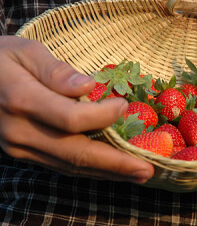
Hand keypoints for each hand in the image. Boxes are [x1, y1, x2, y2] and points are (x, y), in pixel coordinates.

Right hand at [0, 36, 153, 182]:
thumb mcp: (25, 51)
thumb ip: (55, 70)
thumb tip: (88, 87)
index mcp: (21, 99)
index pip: (71, 118)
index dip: (103, 116)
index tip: (125, 106)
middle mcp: (20, 130)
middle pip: (75, 152)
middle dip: (116, 164)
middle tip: (148, 170)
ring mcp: (20, 146)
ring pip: (69, 165)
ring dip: (107, 173)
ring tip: (138, 175)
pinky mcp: (23, 152)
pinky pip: (61, 164)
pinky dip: (89, 169)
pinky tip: (111, 170)